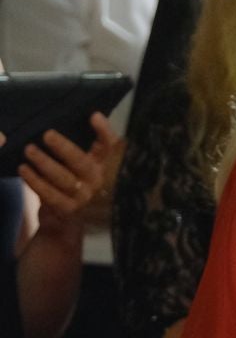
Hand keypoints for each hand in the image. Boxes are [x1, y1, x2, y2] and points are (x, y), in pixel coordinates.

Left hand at [20, 113, 119, 240]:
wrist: (72, 221)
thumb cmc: (79, 182)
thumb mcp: (89, 162)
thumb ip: (92, 142)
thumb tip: (92, 116)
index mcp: (104, 165)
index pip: (110, 147)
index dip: (104, 132)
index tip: (93, 116)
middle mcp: (97, 181)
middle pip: (82, 163)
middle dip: (64, 148)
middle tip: (47, 135)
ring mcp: (83, 196)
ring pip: (63, 178)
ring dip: (45, 163)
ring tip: (29, 150)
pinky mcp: (67, 209)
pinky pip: (49, 194)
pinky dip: (35, 181)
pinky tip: (23, 169)